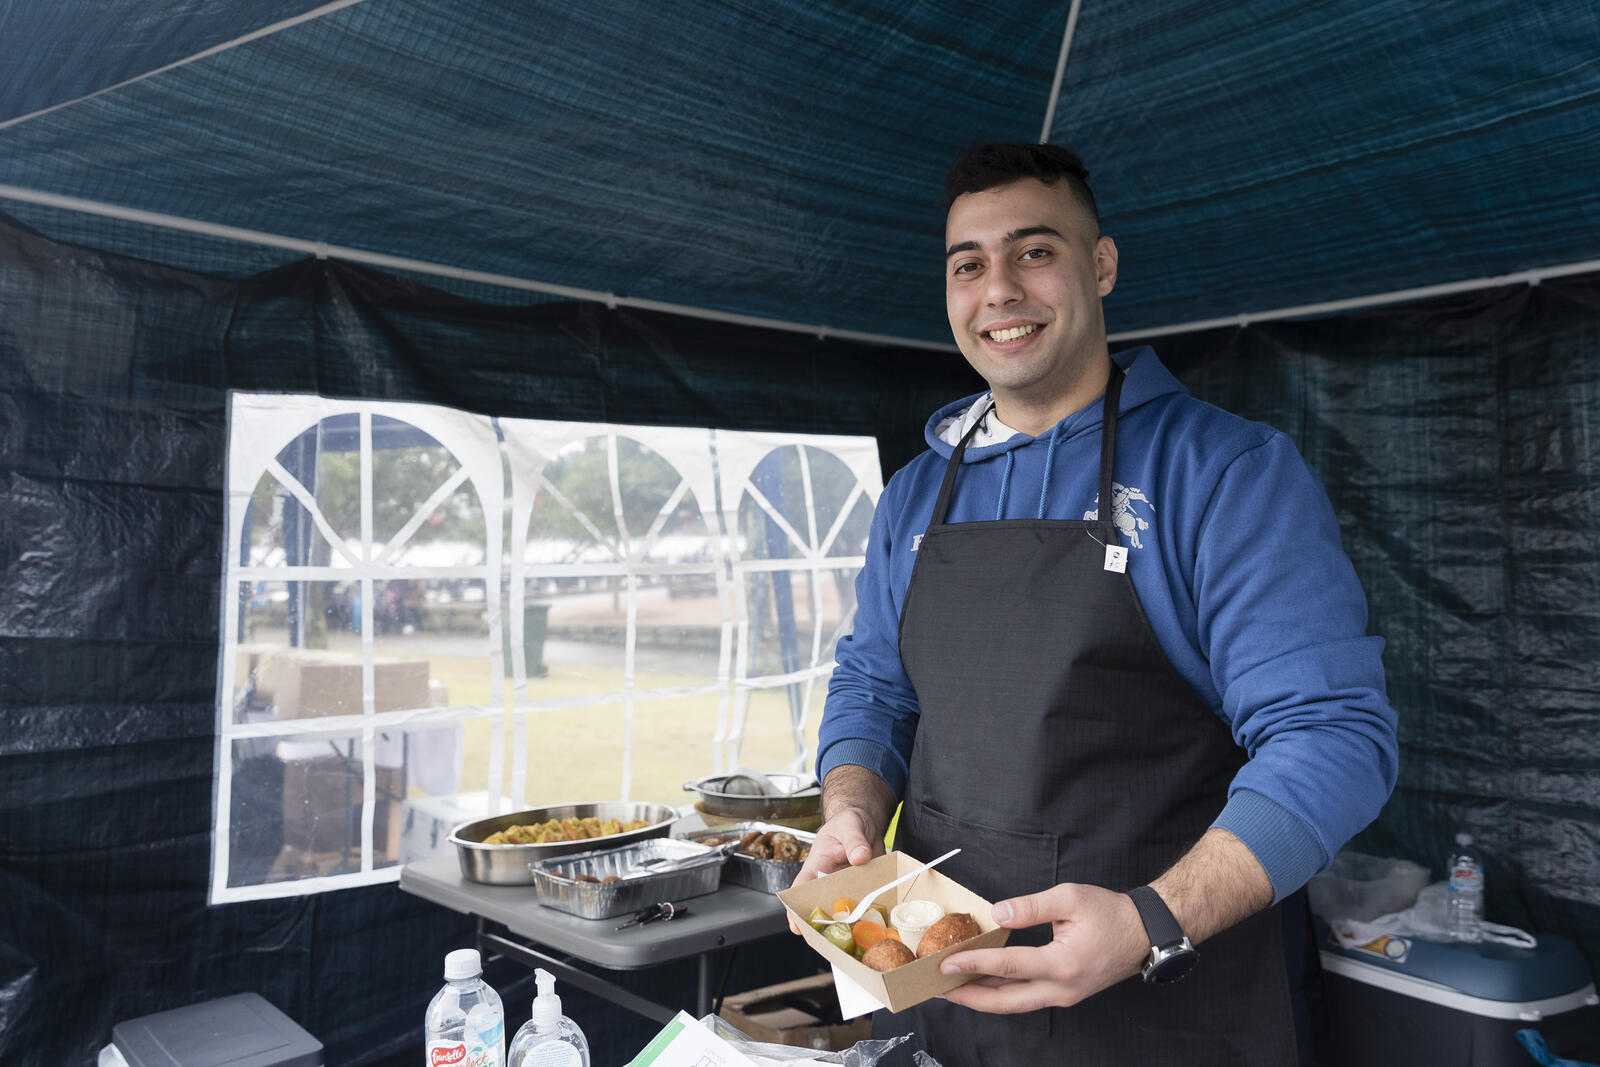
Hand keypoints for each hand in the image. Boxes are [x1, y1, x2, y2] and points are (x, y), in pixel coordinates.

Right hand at [785, 807, 882, 933]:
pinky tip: (880, 925)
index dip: (795, 908)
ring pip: (846, 910)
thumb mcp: (850, 824)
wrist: (867, 823)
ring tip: (858, 939)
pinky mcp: (865, 889)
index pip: (801, 888)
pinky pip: (867, 905)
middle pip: (822, 907)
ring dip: (851, 923)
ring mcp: (848, 888)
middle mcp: (830, 881)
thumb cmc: (849, 821)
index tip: (796, 926)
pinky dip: (873, 914)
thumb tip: (859, 857)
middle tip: (832, 940)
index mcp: (817, 865)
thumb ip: (854, 839)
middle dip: (825, 925)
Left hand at [937, 882, 1148, 1012]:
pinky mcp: (1065, 994)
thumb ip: (1031, 906)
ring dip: (982, 998)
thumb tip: (997, 913)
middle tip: (937, 989)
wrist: (1144, 933)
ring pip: (1014, 1004)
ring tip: (953, 988)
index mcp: (1062, 964)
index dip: (974, 964)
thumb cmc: (1110, 913)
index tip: (946, 963)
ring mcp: (1064, 996)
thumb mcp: (1070, 898)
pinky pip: (1026, 999)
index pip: (1008, 966)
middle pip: (1005, 1002)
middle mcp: (1061, 988)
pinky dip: (1001, 994)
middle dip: (968, 998)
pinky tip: (983, 983)